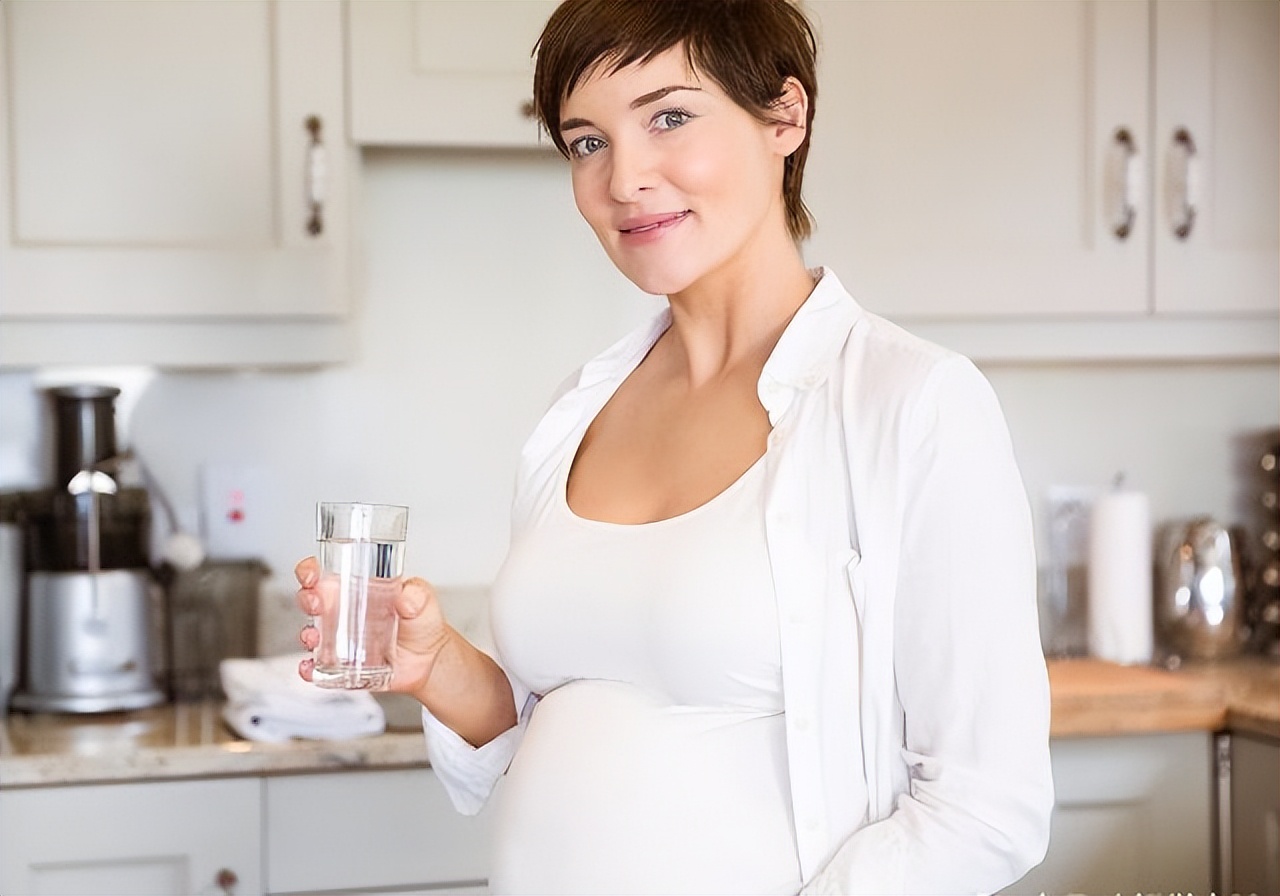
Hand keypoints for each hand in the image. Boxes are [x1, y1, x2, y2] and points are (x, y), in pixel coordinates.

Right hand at [294, 556, 453, 700]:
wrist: (428, 660)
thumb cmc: (421, 623)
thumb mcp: (423, 602)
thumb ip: (417, 595)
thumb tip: (406, 596)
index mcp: (356, 589)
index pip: (324, 573)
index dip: (310, 570)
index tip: (311, 574)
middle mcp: (342, 612)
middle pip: (310, 600)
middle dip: (306, 599)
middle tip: (317, 604)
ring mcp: (339, 639)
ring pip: (310, 633)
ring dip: (306, 635)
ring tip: (315, 638)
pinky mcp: (341, 665)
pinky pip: (317, 667)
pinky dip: (309, 669)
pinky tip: (312, 668)